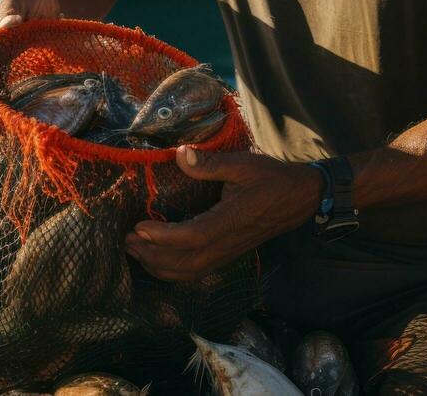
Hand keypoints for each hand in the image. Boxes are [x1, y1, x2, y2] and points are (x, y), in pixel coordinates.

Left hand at [124, 146, 321, 281]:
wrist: (299, 198)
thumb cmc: (271, 178)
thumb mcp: (243, 164)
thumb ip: (210, 163)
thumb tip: (179, 154)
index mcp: (229, 220)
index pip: (190, 237)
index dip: (161, 237)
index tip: (138, 226)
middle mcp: (226, 243)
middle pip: (183, 263)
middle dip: (151, 256)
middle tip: (126, 241)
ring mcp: (228, 253)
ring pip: (188, 273)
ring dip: (159, 266)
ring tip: (136, 251)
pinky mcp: (228, 254)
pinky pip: (196, 271)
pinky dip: (173, 271)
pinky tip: (160, 260)